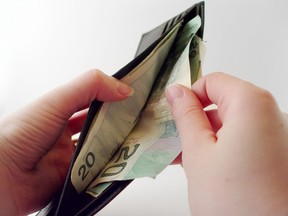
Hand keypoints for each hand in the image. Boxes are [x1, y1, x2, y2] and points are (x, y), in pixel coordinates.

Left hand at [0, 69, 132, 215]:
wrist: (2, 177)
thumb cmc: (19, 134)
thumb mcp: (56, 101)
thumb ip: (89, 87)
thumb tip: (123, 87)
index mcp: (60, 113)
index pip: (92, 102)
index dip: (111, 99)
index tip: (131, 99)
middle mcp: (65, 135)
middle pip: (99, 128)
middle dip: (117, 125)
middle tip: (136, 122)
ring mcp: (69, 158)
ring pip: (100, 152)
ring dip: (114, 148)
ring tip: (132, 142)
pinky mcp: (73, 179)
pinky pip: (95, 174)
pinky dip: (107, 170)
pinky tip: (117, 165)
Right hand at [166, 72, 287, 214]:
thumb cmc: (237, 200)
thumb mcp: (198, 152)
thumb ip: (185, 115)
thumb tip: (176, 92)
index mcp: (251, 104)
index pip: (212, 81)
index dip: (189, 95)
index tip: (173, 112)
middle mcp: (269, 115)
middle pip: (221, 103)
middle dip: (194, 121)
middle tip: (174, 140)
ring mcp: (273, 136)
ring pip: (228, 125)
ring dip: (203, 138)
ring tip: (183, 159)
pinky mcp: (273, 155)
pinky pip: (240, 141)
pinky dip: (219, 148)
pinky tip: (201, 167)